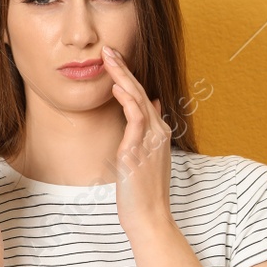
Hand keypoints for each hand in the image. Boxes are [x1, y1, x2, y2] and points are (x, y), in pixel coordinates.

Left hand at [102, 44, 175, 235]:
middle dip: (124, 69)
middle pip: (140, 93)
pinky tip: (118, 87)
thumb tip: (152, 103)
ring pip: (138, 100)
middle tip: (109, 49)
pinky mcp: (138, 152)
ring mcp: (150, 141)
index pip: (142, 97)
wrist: (149, 217)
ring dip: (124, 77)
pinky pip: (136, 120)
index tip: (114, 59)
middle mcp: (157, 133)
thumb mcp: (148, 155)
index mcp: (157, 133)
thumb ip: (149, 129)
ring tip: (109, 59)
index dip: (128, 76)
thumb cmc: (143, 190)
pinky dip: (129, 102)